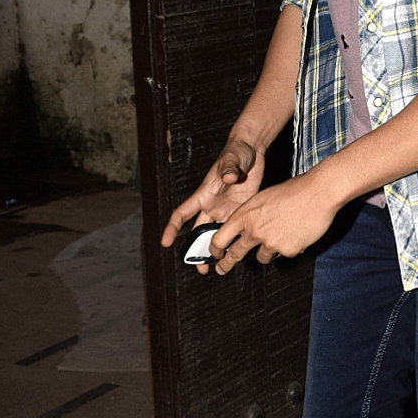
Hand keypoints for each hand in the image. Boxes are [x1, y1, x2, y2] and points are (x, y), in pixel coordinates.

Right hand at [160, 138, 266, 269]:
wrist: (252, 150)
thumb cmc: (236, 151)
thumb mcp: (232, 158)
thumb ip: (229, 168)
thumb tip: (228, 177)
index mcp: (204, 195)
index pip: (182, 214)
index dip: (172, 228)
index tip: (165, 242)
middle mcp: (212, 205)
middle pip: (199, 232)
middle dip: (197, 250)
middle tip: (200, 267)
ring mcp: (226, 209)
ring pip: (216, 234)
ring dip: (215, 251)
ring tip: (217, 267)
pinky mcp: (241, 210)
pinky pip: (234, 230)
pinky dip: (234, 242)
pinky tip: (237, 254)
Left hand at [208, 169, 339, 274]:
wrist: (318, 193)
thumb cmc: (294, 191)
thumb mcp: (263, 198)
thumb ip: (251, 215)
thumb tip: (245, 229)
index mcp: (245, 215)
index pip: (219, 238)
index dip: (215, 250)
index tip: (215, 255)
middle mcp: (254, 230)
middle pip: (235, 254)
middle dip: (227, 264)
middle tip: (223, 269)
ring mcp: (270, 243)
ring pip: (261, 257)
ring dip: (266, 251)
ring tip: (279, 236)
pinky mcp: (286, 251)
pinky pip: (282, 254)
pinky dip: (287, 247)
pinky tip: (295, 233)